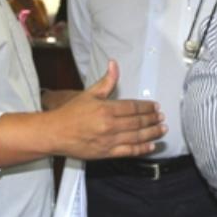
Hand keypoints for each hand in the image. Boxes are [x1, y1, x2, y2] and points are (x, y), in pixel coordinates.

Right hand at [51, 61, 165, 159]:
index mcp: (106, 109)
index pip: (132, 107)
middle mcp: (109, 125)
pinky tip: (151, 145)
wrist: (54, 133)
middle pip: (137, 122)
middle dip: (152, 119)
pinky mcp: (106, 153)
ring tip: (162, 129)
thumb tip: (114, 64)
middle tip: (161, 117)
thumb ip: (106, 81)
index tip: (155, 106)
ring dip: (152, 133)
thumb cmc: (70, 114)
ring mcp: (109, 141)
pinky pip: (128, 152)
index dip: (146, 107)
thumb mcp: (89, 93)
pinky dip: (142, 149)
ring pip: (136, 137)